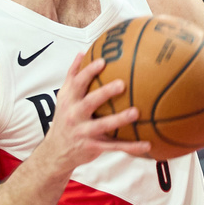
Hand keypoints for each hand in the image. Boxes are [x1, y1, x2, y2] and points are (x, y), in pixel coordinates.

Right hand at [42, 52, 150, 173]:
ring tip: (136, 112)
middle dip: (105, 93)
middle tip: (121, 84)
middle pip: (89, 102)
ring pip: (103, 126)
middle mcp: (74, 115)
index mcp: (69, 100)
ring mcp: (84, 132)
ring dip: (119, 119)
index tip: (103, 61)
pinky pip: (114, 147)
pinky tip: (147, 143)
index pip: (78, 83)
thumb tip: (83, 52)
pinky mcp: (93, 147)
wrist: (56, 151)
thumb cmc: (64, 118)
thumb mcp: (63, 97)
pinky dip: (131, 147)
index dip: (89, 71)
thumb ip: (72, 75)